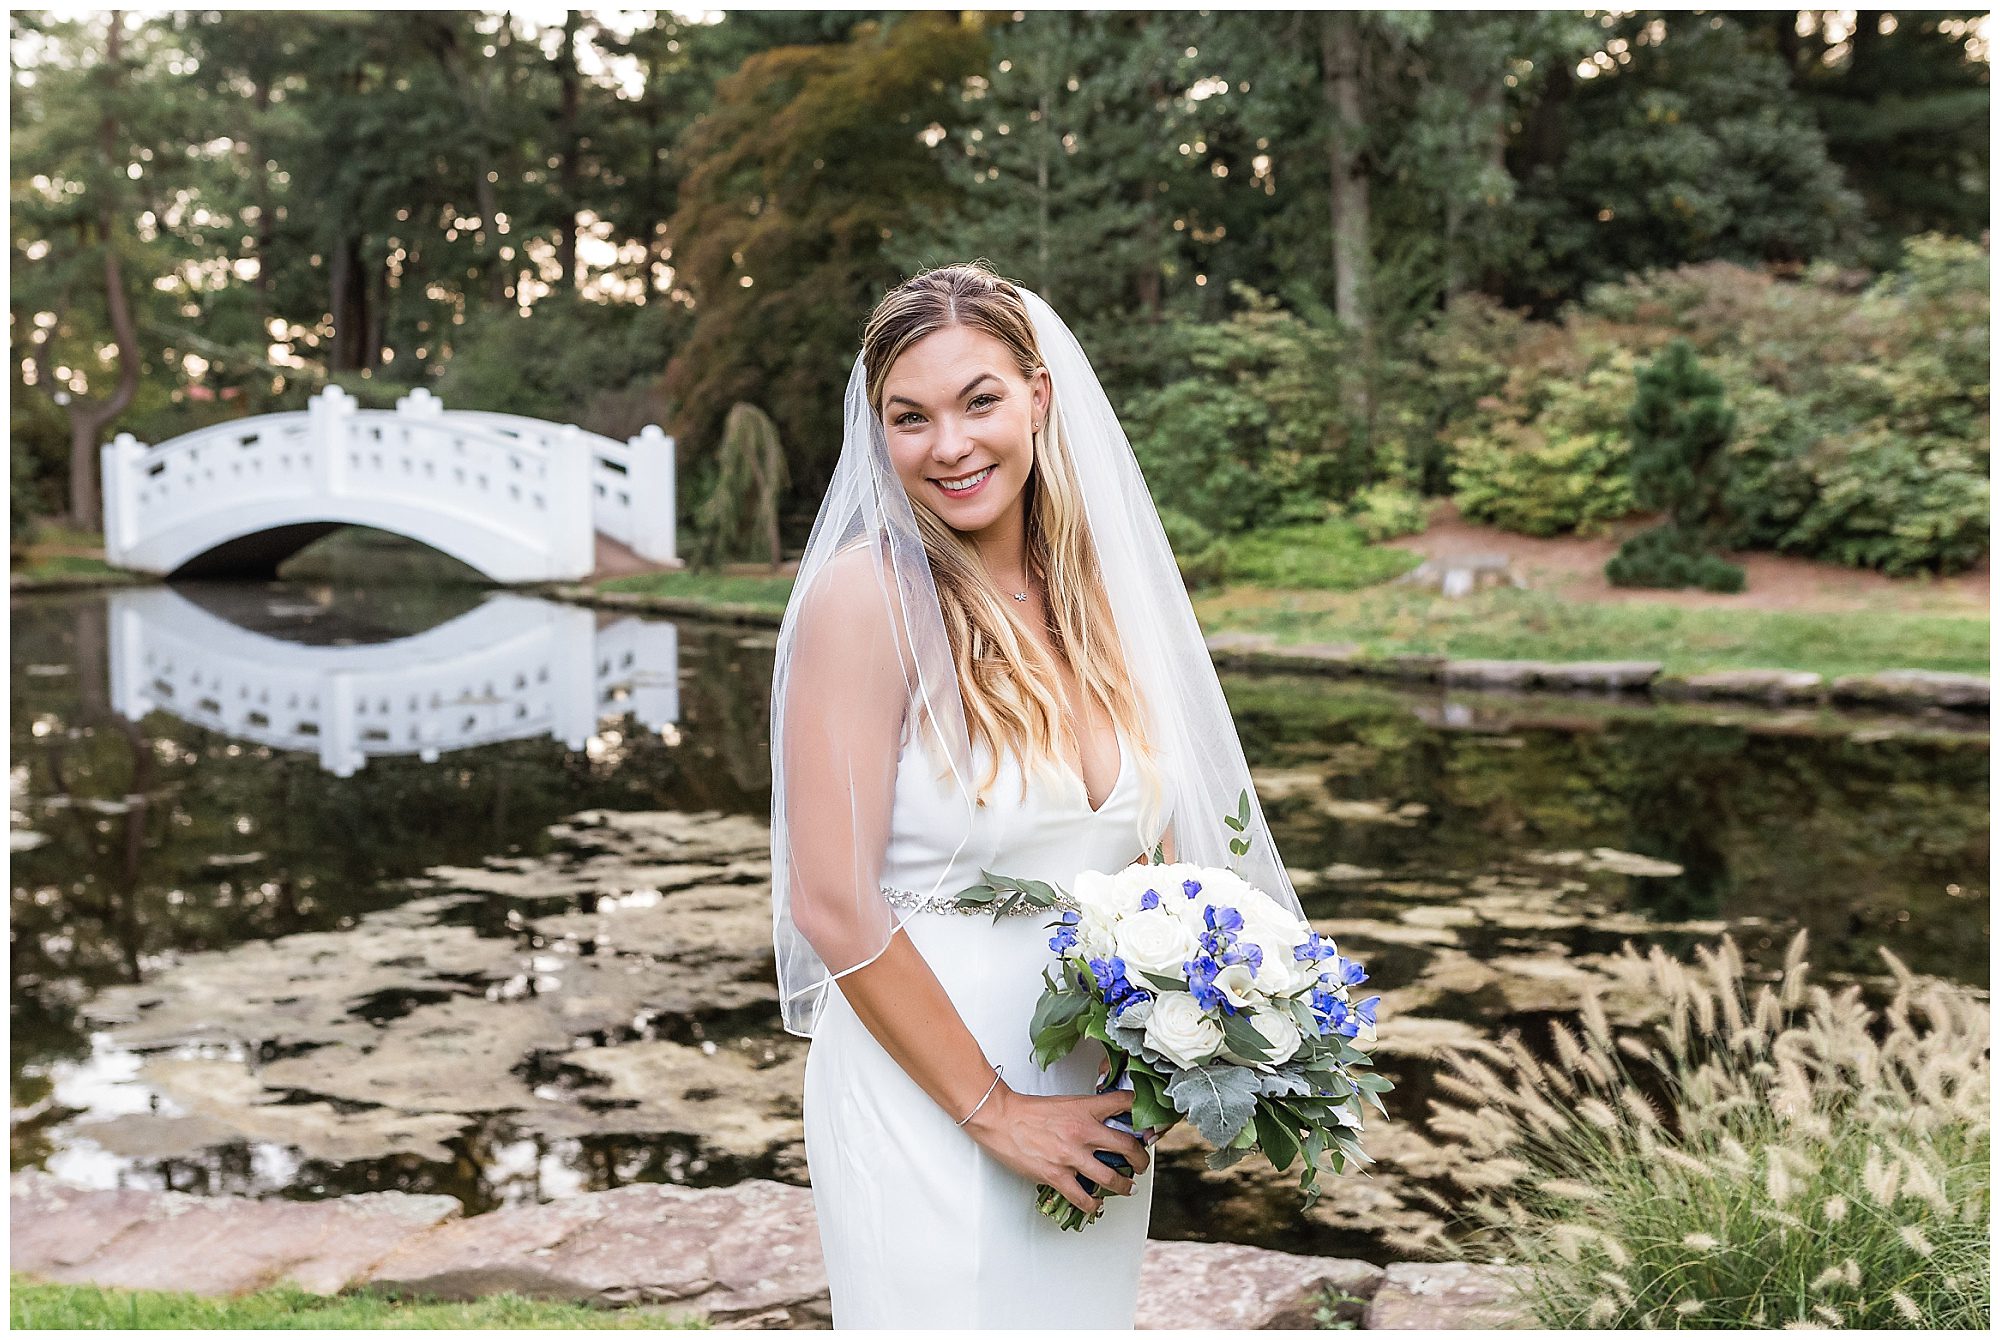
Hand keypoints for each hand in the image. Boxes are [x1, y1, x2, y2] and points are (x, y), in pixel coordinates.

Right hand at [962, 1083, 1150, 1215]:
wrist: (1000, 1118)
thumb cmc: (1027, 1110)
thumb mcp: (1064, 1102)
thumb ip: (1086, 1112)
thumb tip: (1102, 1123)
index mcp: (1085, 1109)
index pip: (1124, 1103)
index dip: (1141, 1112)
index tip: (1148, 1123)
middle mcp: (1084, 1131)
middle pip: (1127, 1146)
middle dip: (1141, 1159)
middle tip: (1142, 1164)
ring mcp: (1071, 1156)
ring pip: (1111, 1177)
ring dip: (1124, 1186)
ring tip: (1128, 1188)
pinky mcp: (1057, 1176)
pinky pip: (1083, 1197)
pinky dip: (1093, 1204)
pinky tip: (1096, 1204)